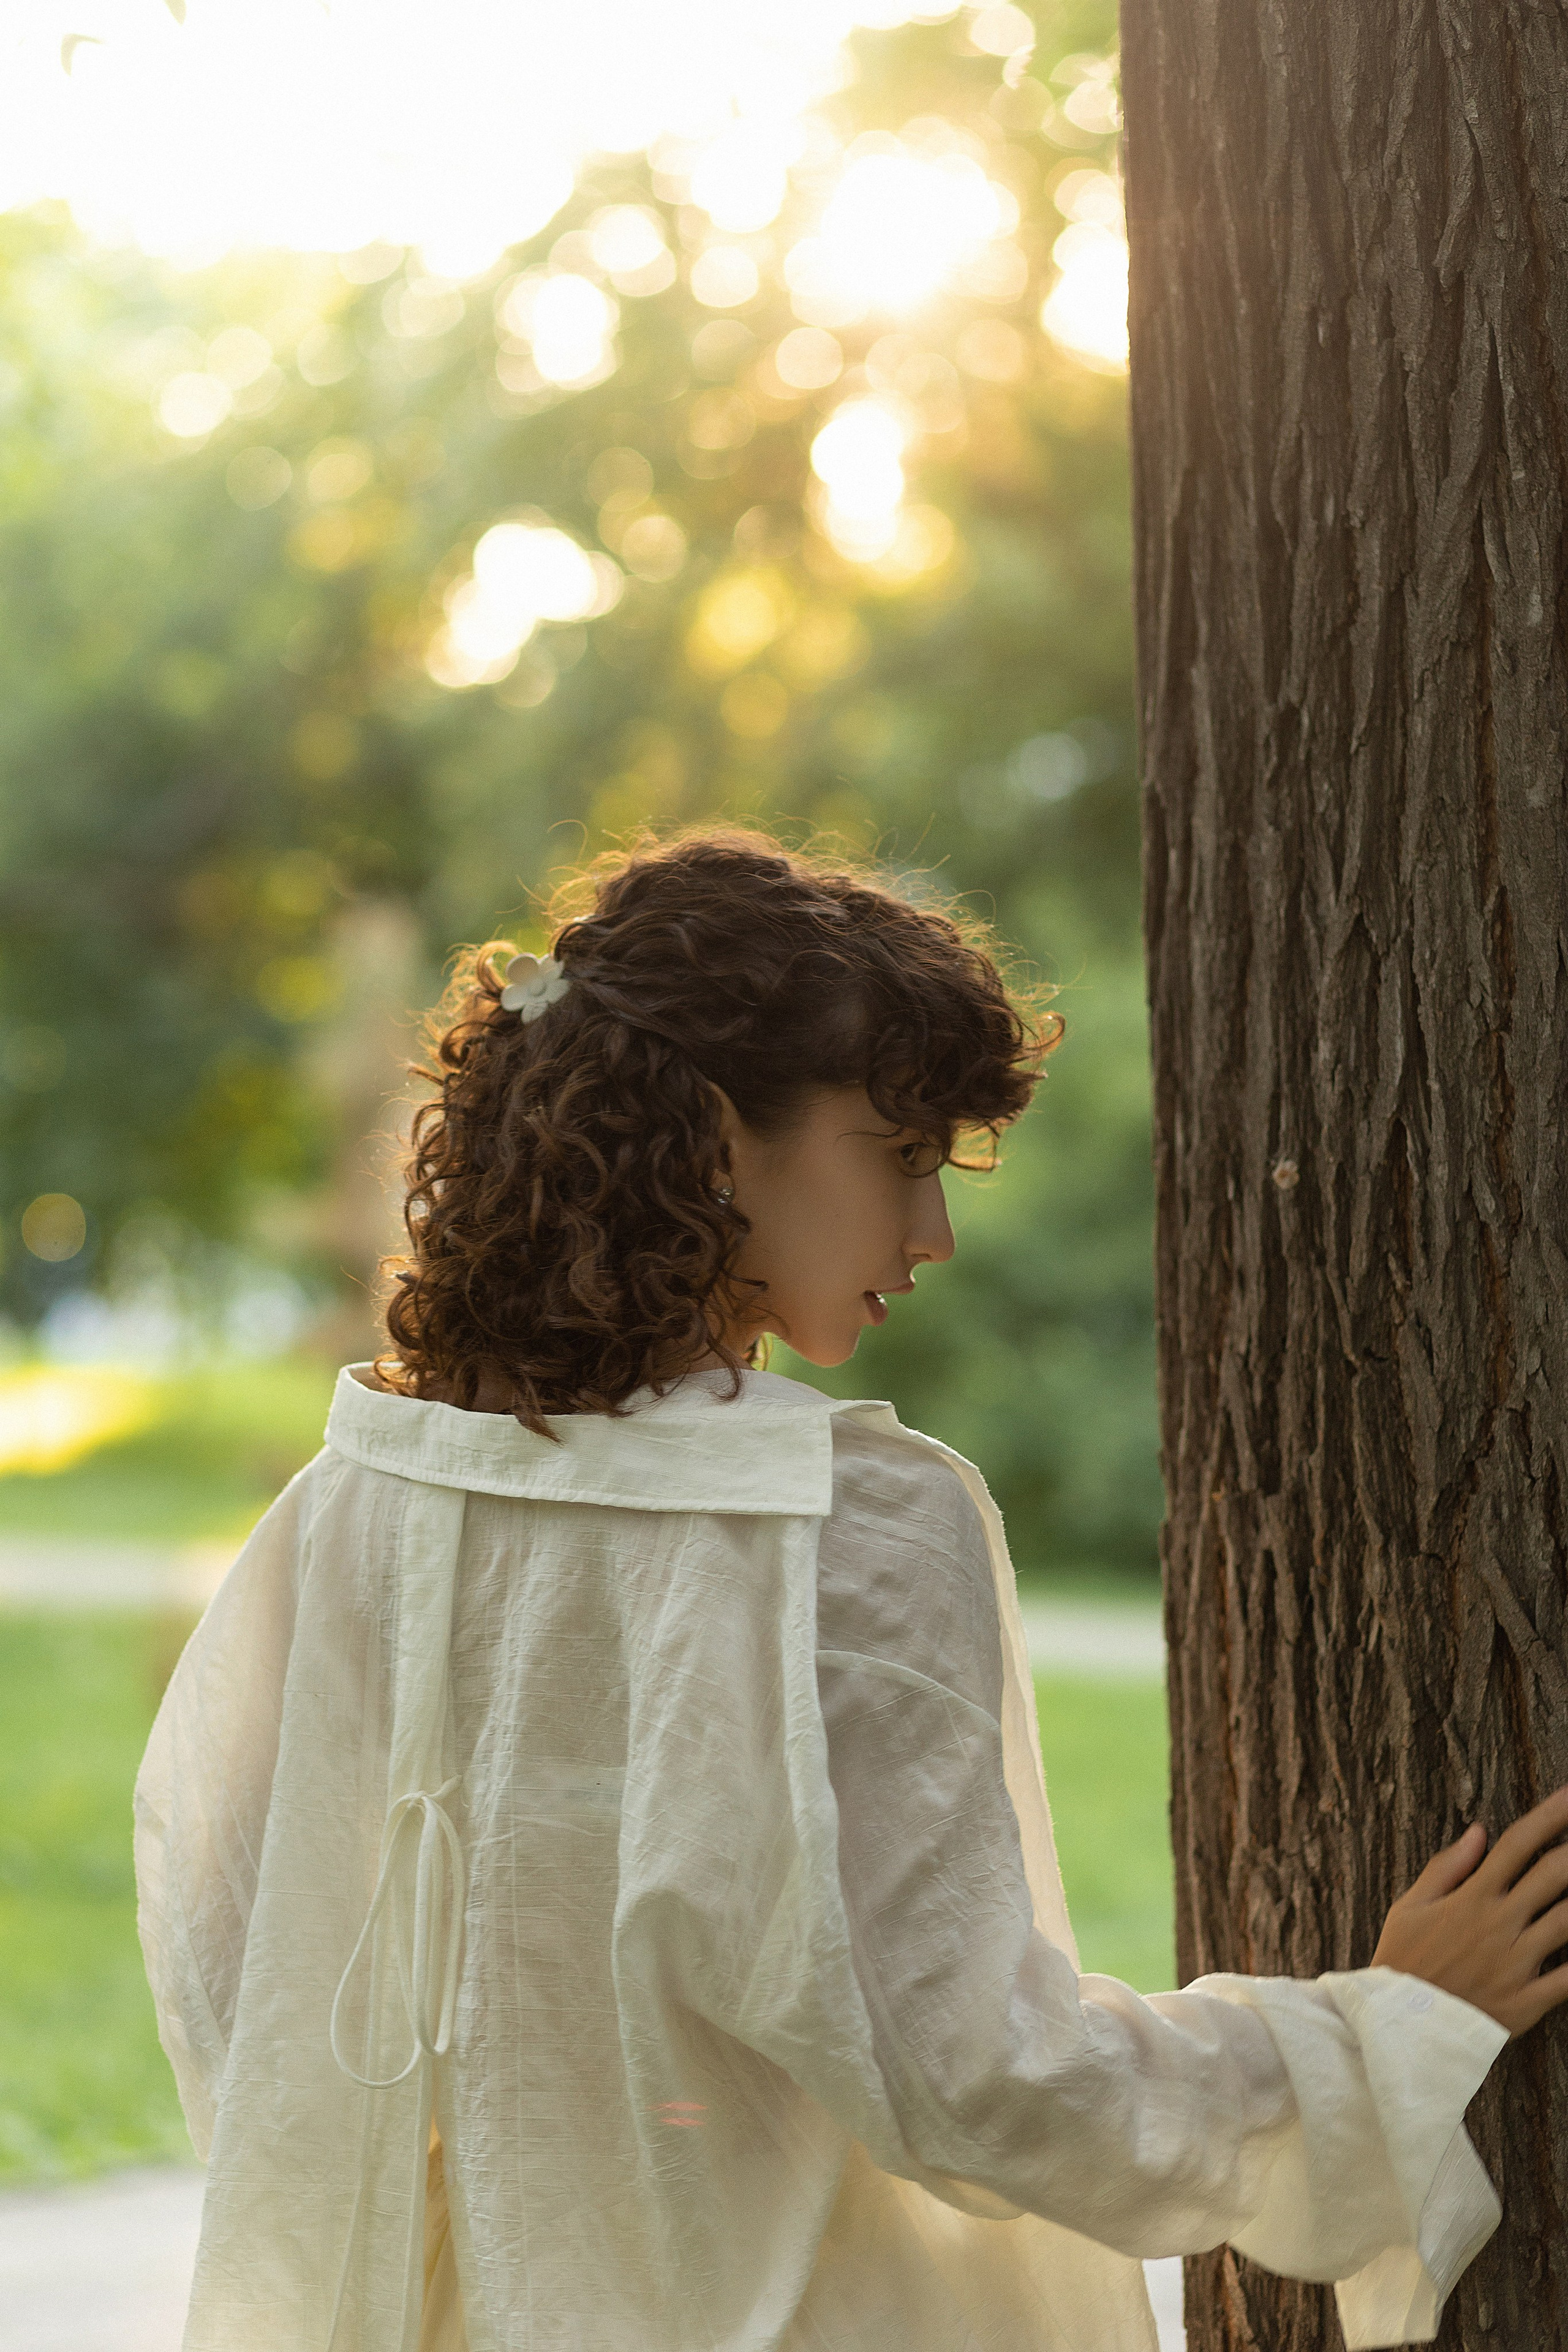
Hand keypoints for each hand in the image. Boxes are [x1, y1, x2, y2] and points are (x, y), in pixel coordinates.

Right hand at [1372, 1784, 1567, 2036]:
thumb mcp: (1409, 1907)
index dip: (1548, 1817)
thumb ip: (1447, 1867)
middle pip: (1552, 1874)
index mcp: (1471, 1898)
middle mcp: (1499, 1924)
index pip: (1516, 1845)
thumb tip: (1479, 1832)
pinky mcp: (1527, 2001)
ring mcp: (1516, 1963)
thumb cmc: (1402, 1962)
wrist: (1399, 2029)